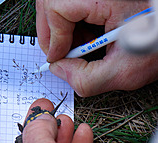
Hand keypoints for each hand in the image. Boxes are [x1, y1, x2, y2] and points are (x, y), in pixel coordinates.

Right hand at [36, 0, 157, 96]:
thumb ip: (86, 79)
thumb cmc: (155, 46)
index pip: (57, 8)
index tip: (59, 58)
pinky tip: (86, 35)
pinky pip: (68, 6)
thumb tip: (59, 69)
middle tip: (63, 55)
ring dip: (61, 31)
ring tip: (79, 45)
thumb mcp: (125, 73)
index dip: (54, 38)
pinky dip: (70, 24)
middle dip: (53, 36)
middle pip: (51, 5)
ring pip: (56, 6)